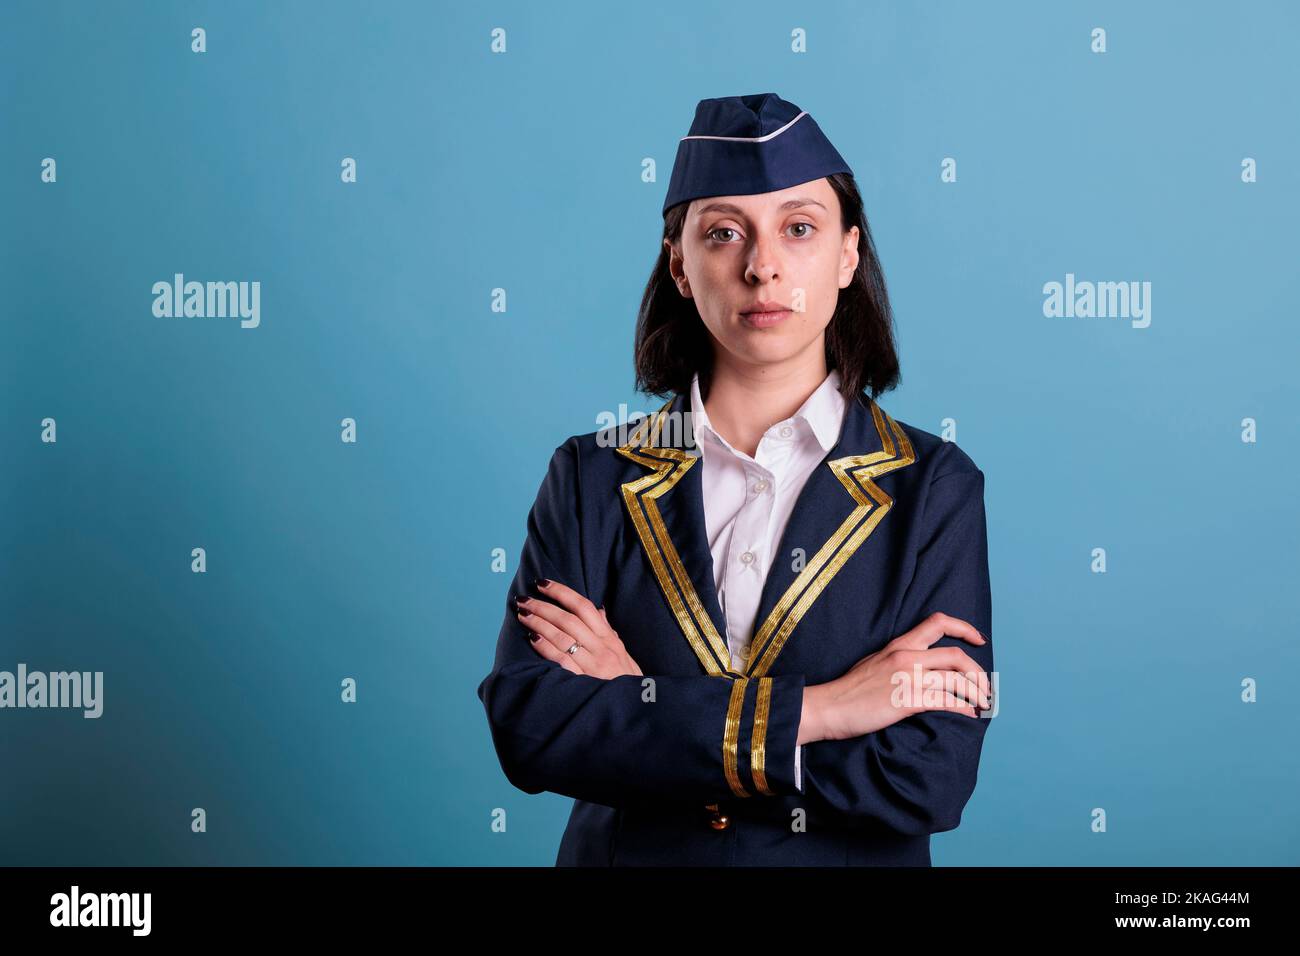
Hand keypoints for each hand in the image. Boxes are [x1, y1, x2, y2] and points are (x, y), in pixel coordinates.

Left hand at [516, 579, 642, 678]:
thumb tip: (598, 609)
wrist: (636, 709)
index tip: (543, 583)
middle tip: (524, 599)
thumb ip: (608, 631)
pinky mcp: (583, 681)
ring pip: (561, 637)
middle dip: (543, 606)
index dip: (562, 592)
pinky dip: (546, 648)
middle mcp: (601, 648)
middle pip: (568, 619)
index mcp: (609, 639)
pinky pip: (561, 660)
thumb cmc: (627, 682)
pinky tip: (532, 638)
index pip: (584, 607)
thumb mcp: (623, 653)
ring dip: (539, 623)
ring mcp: (592, 665)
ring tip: (523, 615)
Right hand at [799, 611, 990, 744]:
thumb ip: (898, 660)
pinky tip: (968, 716)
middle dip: (978, 673)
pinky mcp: (906, 700)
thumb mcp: (874, 663)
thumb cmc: (849, 690)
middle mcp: (906, 656)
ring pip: (956, 679)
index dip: (965, 628)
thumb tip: (920, 669)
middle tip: (985, 688)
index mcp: (899, 645)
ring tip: (981, 705)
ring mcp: (907, 678)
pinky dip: (963, 709)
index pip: (937, 622)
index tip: (980, 640)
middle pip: (957, 655)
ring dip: (975, 693)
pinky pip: (946, 701)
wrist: (828, 706)